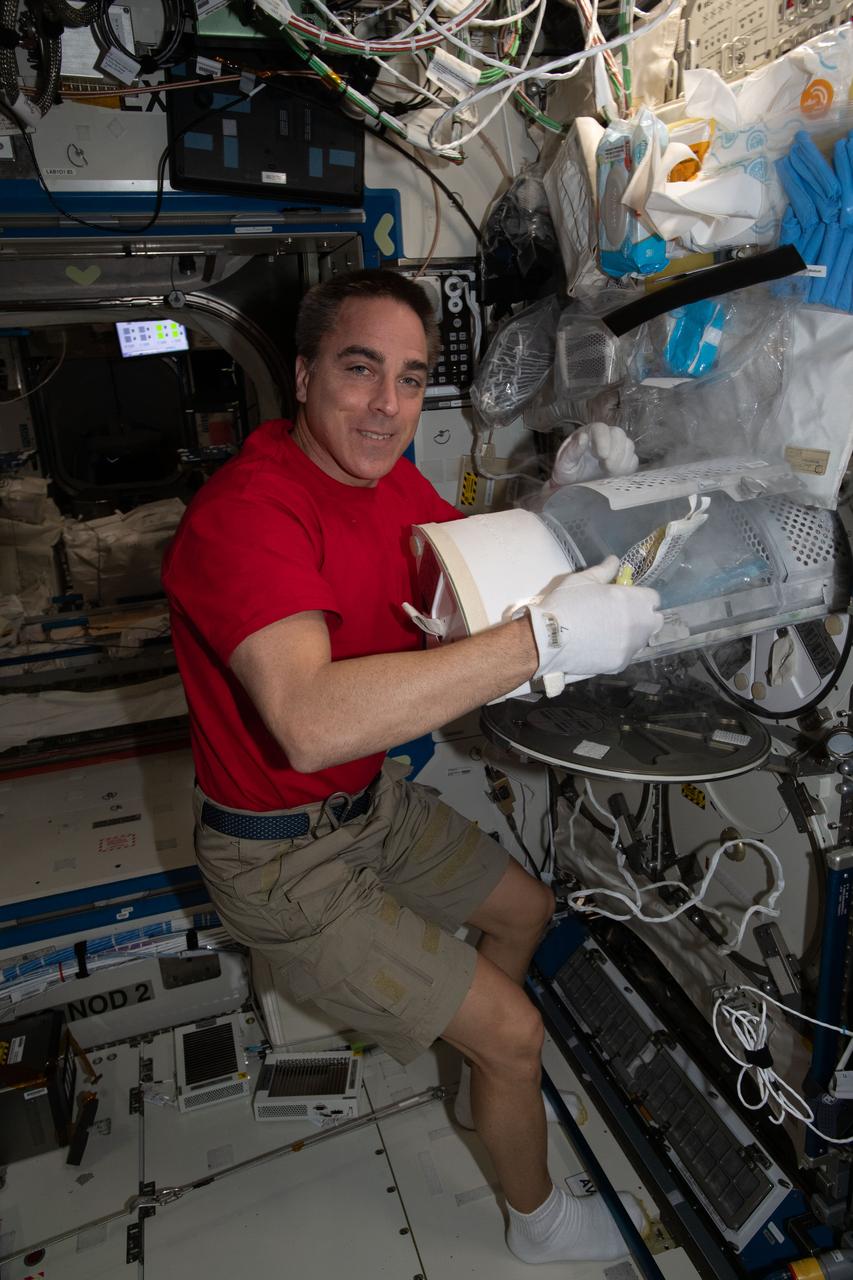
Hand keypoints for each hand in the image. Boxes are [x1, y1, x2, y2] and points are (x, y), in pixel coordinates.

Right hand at [514, 556, 662, 696]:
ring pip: (641, 641)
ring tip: (609, 634)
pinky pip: (625, 656)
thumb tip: (615, 561)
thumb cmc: (567, 604)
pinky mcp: (620, 664)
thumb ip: (605, 571)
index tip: (628, 599)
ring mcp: (631, 647)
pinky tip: (600, 647)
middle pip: (654, 622)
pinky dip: (617, 651)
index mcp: (634, 601)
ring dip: (632, 636)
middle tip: (623, 617)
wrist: (549, 638)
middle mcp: (639, 625)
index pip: (654, 599)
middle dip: (643, 618)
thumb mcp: (584, 580)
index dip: (641, 598)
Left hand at [551, 423, 637, 486]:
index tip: (601, 455)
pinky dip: (627, 468)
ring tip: (608, 473)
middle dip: (615, 452)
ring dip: (621, 461)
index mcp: (588, 433)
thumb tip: (582, 438)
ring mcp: (616, 448)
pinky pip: (633, 460)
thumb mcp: (564, 463)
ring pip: (628, 445)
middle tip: (606, 467)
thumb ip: (572, 451)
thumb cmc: (567, 472)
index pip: (600, 429)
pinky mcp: (624, 461)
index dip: (603, 440)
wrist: (573, 485)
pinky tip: (616, 475)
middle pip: (618, 434)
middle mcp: (604, 437)